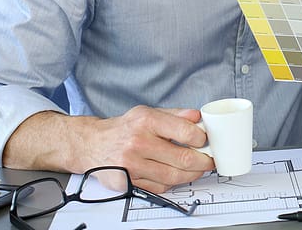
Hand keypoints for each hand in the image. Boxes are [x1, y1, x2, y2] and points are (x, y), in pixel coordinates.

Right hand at [84, 105, 214, 192]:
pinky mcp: (127, 182)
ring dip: (192, 175)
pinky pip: (159, 187)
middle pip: (183, 158)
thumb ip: (176, 115)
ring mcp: (132, 165)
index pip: (185, 132)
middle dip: (203, 161)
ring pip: (173, 176)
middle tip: (210, 161)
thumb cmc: (124, 128)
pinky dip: (172, 183)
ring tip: (198, 169)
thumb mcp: (148, 113)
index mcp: (146, 121)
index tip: (206, 141)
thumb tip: (198, 116)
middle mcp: (138, 142)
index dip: (202, 139)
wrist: (92, 144)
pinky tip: (176, 175)